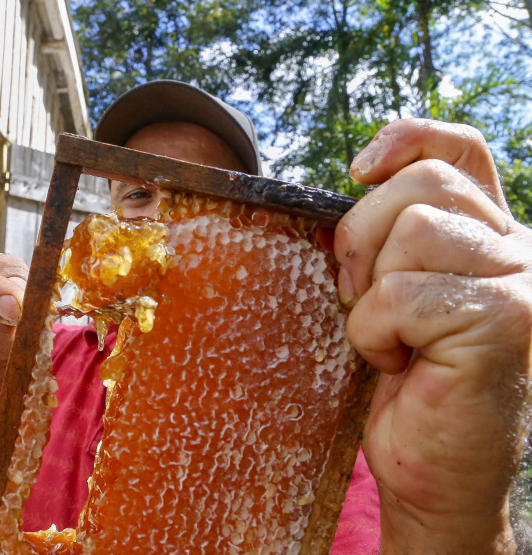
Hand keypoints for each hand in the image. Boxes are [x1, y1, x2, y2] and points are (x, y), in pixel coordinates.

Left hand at [336, 119, 531, 552]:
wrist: (431, 472)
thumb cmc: (404, 385)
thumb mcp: (392, 294)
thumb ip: (393, 236)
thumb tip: (362, 173)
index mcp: (490, 237)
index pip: (460, 151)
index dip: (407, 138)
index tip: (358, 170)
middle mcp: (520, 250)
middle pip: (420, 183)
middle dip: (362, 237)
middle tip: (361, 297)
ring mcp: (521, 282)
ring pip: (411, 231)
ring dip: (370, 293)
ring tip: (389, 338)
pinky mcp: (503, 320)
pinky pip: (399, 293)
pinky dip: (373, 331)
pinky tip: (397, 363)